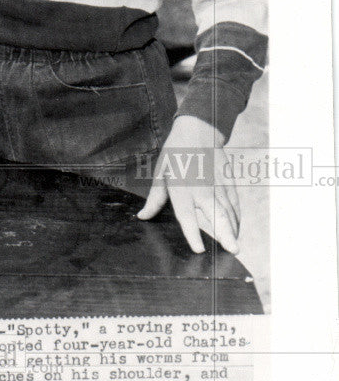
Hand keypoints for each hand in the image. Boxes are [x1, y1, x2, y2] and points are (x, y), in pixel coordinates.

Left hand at [137, 116, 239, 254]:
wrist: (199, 130)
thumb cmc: (176, 153)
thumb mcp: (160, 173)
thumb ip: (155, 199)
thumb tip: (143, 216)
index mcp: (182, 187)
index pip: (187, 214)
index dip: (193, 233)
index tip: (199, 249)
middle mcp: (202, 188)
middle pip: (217, 214)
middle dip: (226, 234)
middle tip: (233, 251)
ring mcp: (218, 185)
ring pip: (229, 211)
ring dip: (233, 230)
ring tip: (235, 248)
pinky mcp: (228, 182)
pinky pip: (234, 204)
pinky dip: (237, 218)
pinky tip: (236, 231)